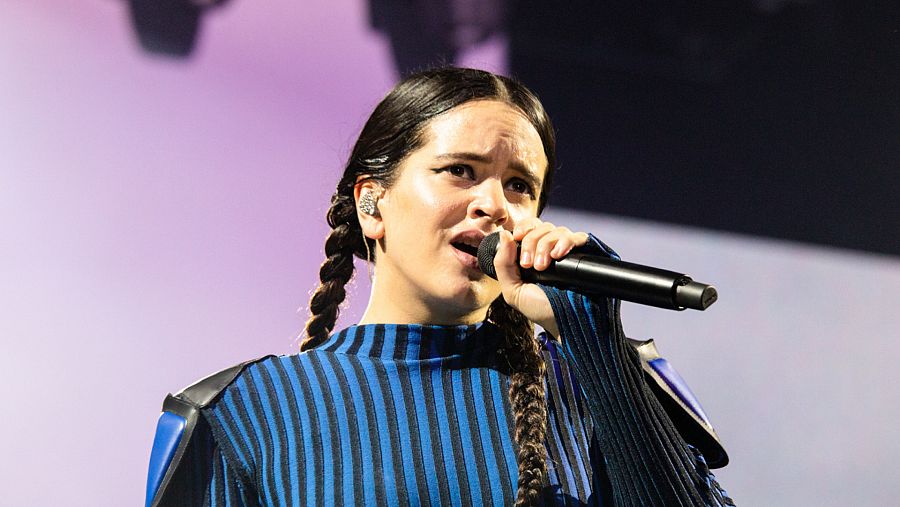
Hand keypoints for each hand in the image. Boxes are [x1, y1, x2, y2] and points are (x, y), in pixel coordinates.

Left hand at [492, 219, 588, 336]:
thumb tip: (504, 234)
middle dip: (532, 241)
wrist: (564, 324)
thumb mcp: (513, 290)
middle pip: (543, 227)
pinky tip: (558, 255)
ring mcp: (569, 252)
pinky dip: (566, 242)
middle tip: (529, 264)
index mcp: (535, 254)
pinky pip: (578, 237)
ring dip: (546, 244)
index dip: (524, 228)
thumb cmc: (540, 309)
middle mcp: (552, 249)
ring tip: (543, 267)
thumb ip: (503, 264)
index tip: (517, 238)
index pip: (530, 227)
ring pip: (558, 230)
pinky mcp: (585, 255)